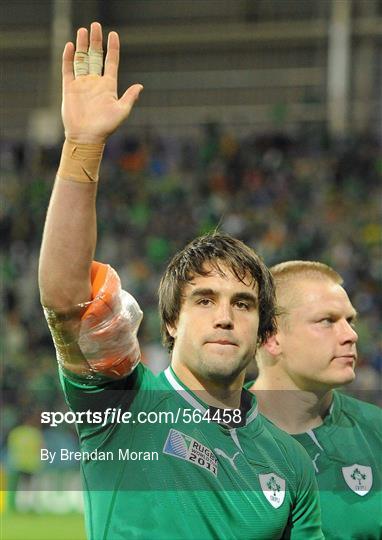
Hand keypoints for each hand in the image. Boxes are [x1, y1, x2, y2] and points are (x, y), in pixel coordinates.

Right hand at [62, 22, 142, 143]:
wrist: (87, 137)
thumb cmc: (106, 127)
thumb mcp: (122, 111)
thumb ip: (130, 97)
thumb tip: (140, 86)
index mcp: (108, 86)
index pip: (111, 62)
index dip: (113, 48)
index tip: (113, 34)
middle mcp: (95, 82)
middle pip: (95, 56)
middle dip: (95, 41)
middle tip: (95, 25)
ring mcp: (82, 84)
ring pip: (82, 59)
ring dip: (82, 45)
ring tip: (82, 30)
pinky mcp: (69, 88)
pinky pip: (68, 69)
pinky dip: (68, 57)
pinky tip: (69, 46)